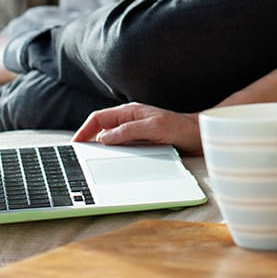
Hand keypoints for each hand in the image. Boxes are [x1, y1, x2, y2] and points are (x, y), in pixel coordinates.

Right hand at [72, 103, 202, 154]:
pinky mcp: (142, 144)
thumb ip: (128, 131)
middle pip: (102, 130)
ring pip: (111, 141)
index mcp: (129, 113)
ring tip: (92, 162)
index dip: (84, 130)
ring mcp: (135, 133)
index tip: (75, 144)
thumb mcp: (153, 127)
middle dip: (88, 140)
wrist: (201, 137)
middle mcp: (130, 122)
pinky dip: (115, 156)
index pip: (98, 119)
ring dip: (102, 150)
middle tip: (79, 155)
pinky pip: (123, 150)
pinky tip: (113, 165)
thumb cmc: (181, 128)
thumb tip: (104, 137)